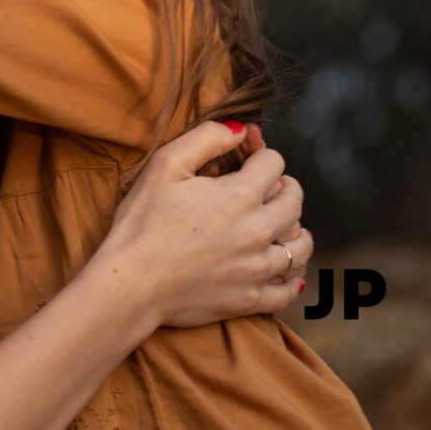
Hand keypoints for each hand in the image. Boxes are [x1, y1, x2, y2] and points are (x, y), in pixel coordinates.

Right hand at [94, 121, 308, 334]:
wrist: (131, 283)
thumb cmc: (142, 221)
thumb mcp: (165, 164)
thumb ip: (207, 138)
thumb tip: (240, 130)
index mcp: (241, 195)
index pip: (273, 163)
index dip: (260, 151)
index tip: (247, 152)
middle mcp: (259, 230)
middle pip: (294, 201)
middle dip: (284, 186)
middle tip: (270, 186)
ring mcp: (258, 268)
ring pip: (299, 246)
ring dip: (295, 229)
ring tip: (284, 226)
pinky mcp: (250, 299)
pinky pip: (288, 289)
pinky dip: (291, 277)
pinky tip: (284, 270)